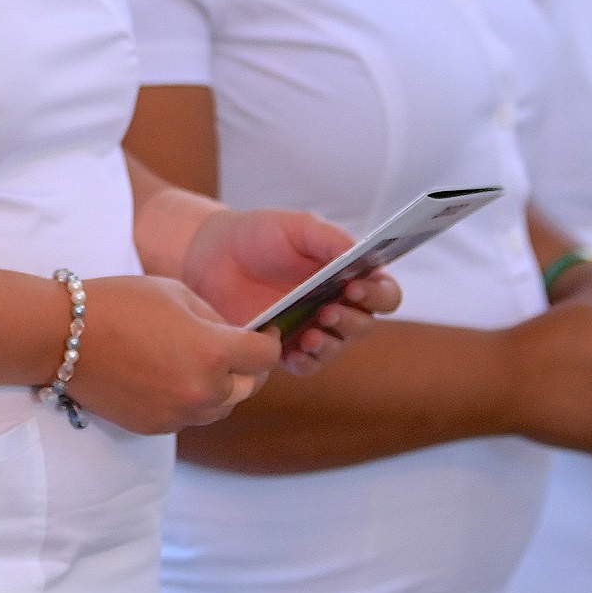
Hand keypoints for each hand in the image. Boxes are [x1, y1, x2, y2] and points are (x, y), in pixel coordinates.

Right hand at [66, 276, 282, 434]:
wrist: (64, 337)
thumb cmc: (120, 304)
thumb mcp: (178, 294)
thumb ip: (215, 318)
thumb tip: (235, 335)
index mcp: (213, 351)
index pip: (265, 358)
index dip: (270, 342)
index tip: (265, 334)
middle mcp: (202, 390)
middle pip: (249, 388)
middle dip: (247, 368)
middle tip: (237, 350)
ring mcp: (178, 414)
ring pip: (221, 407)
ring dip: (221, 388)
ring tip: (202, 363)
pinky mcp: (156, 427)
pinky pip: (190, 418)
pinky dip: (191, 401)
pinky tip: (173, 377)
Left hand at [178, 206, 397, 373]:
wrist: (209, 254)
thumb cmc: (258, 234)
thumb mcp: (296, 227)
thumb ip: (331, 239)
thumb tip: (365, 255)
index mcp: (346, 274)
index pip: (382, 292)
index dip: (378, 294)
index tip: (355, 288)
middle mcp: (334, 303)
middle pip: (364, 324)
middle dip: (352, 321)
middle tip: (328, 311)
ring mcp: (310, 327)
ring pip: (337, 348)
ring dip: (331, 344)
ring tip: (310, 333)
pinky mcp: (284, 347)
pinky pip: (307, 365)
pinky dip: (308, 362)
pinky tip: (297, 350)